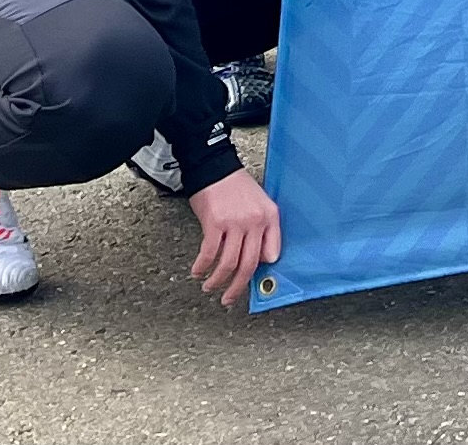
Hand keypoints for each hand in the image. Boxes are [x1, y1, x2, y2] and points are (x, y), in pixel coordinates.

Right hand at [186, 168, 281, 308]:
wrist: (216, 168)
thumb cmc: (238, 188)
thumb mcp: (261, 205)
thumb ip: (267, 231)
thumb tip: (268, 259)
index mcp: (269, 218)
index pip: (270, 253)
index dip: (259, 273)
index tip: (251, 287)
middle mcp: (255, 221)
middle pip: (248, 264)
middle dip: (237, 287)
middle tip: (228, 299)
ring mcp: (235, 223)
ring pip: (228, 263)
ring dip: (217, 280)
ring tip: (209, 287)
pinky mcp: (215, 222)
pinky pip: (209, 253)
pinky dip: (202, 267)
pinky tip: (198, 272)